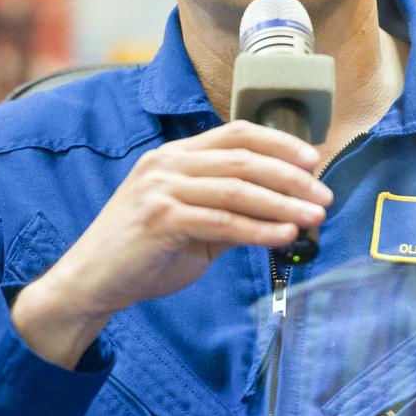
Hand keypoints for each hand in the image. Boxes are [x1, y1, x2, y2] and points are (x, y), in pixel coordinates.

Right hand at [11, 120, 331, 366]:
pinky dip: (259, 228)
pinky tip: (284, 235)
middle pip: (243, 159)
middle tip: (324, 194)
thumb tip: (283, 213)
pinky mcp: (159, 220)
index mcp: (174, 156)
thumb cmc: (142, 254)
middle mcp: (166, 164)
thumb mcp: (192, 226)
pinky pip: (222, 221)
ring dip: (284, 203)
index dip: (279, 143)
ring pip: (237, 189)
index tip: (313, 160)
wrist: (91, 282)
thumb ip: (230, 213)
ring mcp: (160, 190)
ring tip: (315, 216)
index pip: (236, 134)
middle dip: (291, 177)